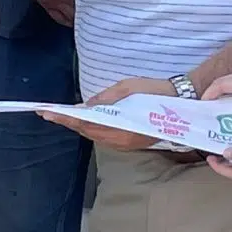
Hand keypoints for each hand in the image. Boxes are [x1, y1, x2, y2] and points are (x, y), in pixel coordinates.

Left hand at [43, 73, 169, 151]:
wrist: (183, 102)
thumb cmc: (156, 91)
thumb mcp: (129, 87)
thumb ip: (106, 97)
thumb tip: (86, 105)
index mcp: (120, 126)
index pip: (86, 123)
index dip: (65, 118)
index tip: (48, 113)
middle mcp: (121, 140)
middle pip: (88, 132)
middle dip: (68, 122)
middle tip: (48, 113)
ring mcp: (126, 144)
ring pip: (95, 136)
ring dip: (78, 126)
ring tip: (60, 116)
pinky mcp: (130, 143)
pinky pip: (104, 137)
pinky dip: (91, 129)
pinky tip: (83, 121)